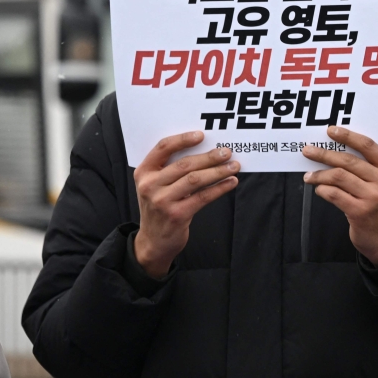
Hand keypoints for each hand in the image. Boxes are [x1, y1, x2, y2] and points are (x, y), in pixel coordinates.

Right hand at [134, 131, 239, 278]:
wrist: (153, 242)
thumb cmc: (158, 209)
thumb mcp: (154, 186)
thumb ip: (169, 170)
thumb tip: (204, 151)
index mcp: (143, 172)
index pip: (163, 148)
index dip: (183, 139)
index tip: (202, 135)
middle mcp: (150, 185)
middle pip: (184, 164)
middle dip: (209, 157)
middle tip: (226, 152)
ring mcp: (162, 201)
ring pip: (195, 179)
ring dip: (218, 171)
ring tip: (233, 166)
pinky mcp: (177, 215)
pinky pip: (203, 197)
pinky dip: (219, 188)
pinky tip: (230, 183)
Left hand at [302, 126, 377, 266]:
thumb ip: (367, 168)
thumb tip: (334, 151)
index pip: (368, 146)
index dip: (348, 136)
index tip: (330, 131)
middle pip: (348, 160)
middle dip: (324, 154)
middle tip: (308, 151)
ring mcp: (373, 197)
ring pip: (338, 176)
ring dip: (319, 174)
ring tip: (309, 176)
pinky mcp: (360, 211)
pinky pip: (333, 194)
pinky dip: (322, 190)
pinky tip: (318, 190)